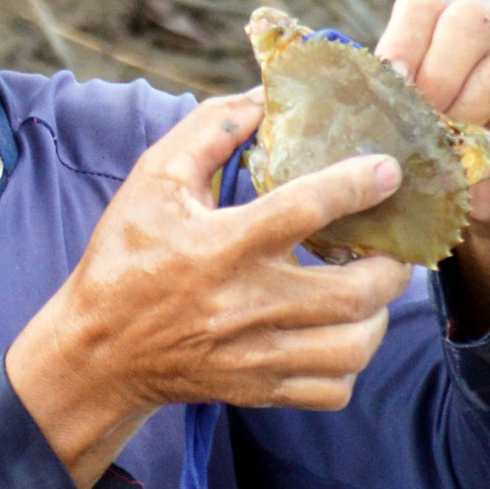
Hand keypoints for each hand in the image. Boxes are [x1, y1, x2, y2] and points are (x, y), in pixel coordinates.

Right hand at [6, 93, 413, 488]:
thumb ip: (210, 130)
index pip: (307, 208)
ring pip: (354, 347)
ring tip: (369, 291)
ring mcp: (256, 355)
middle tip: (391, 245)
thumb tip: (264, 98)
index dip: (358, 184)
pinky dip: (349, 363)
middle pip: (354, 292)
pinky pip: (333, 389)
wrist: (98, 352)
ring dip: (377, 315)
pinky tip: (338, 334)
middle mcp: (247, 303)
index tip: (389, 171)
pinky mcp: (259, 390)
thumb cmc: (126, 257)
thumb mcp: (153, 180)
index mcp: (223, 246)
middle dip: (391, 265)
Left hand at [374, 0, 489, 327]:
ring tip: (438, 150)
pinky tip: (472, 165)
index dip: (404, 41)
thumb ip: (348, 82)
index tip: (389, 82)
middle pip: (472, 23)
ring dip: (465, 118)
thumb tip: (276, 60)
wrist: (472, 178)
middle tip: (418, 123)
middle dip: (439, 77)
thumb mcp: (381, 103)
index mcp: (444, 2)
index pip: (424, 4)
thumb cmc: (415, 130)